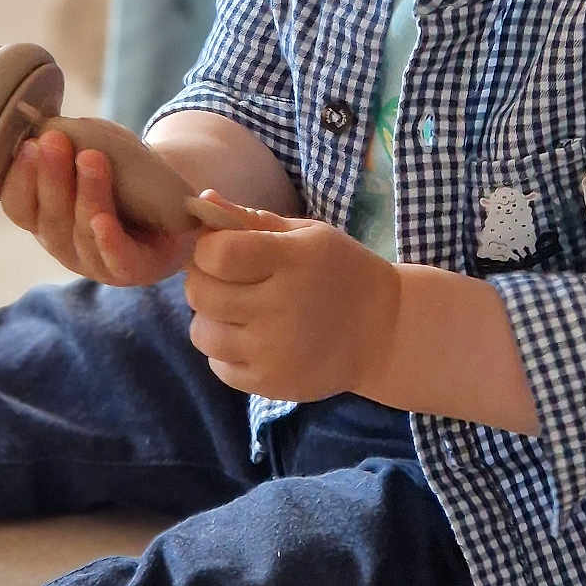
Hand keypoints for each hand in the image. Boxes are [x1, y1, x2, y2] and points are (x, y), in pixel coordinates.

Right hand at [0, 131, 193, 284]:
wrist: (176, 210)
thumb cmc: (125, 180)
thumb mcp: (96, 153)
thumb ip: (74, 141)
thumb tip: (48, 121)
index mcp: (45, 219)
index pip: (19, 206)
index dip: (19, 178)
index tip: (29, 144)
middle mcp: (64, 244)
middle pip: (49, 218)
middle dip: (51, 177)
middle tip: (53, 140)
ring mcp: (96, 262)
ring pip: (82, 233)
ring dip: (85, 194)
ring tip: (91, 157)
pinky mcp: (133, 269)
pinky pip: (117, 258)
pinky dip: (107, 239)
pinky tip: (102, 219)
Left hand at [183, 192, 400, 400]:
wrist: (383, 330)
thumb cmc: (340, 270)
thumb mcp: (307, 234)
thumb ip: (251, 219)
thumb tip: (201, 201)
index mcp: (292, 261)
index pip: (219, 254)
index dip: (206, 248)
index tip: (218, 247)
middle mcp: (281, 308)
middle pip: (202, 293)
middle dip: (202, 279)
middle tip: (224, 277)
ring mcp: (274, 351)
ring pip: (202, 333)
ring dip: (210, 317)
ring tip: (236, 308)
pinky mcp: (271, 384)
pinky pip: (218, 366)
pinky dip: (225, 350)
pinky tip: (250, 336)